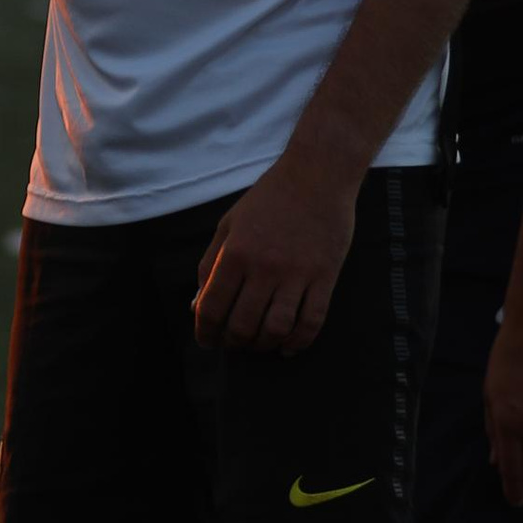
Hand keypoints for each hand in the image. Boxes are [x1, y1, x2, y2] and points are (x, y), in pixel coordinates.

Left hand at [193, 156, 359, 351]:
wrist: (317, 175)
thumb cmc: (268, 199)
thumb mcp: (228, 225)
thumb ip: (210, 265)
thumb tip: (196, 305)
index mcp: (235, 254)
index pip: (212, 308)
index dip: (205, 333)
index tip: (206, 342)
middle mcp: (264, 268)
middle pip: (243, 325)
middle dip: (234, 342)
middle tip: (233, 344)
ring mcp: (297, 274)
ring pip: (276, 329)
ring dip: (264, 346)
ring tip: (258, 345)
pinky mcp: (325, 277)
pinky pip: (312, 321)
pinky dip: (298, 342)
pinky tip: (288, 347)